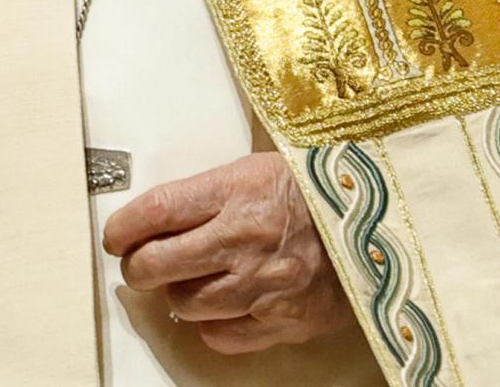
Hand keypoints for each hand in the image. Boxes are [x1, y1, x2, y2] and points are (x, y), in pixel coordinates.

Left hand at [103, 152, 352, 354]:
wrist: (383, 221)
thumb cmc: (319, 187)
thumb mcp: (262, 162)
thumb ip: (212, 185)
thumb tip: (160, 205)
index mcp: (236, 189)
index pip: (156, 212)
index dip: (123, 227)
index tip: (115, 234)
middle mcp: (242, 239)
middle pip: (158, 264)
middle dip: (138, 264)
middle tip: (139, 259)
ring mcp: (261, 285)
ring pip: (186, 304)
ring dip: (178, 294)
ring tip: (188, 278)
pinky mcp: (281, 321)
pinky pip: (222, 337)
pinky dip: (214, 325)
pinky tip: (221, 304)